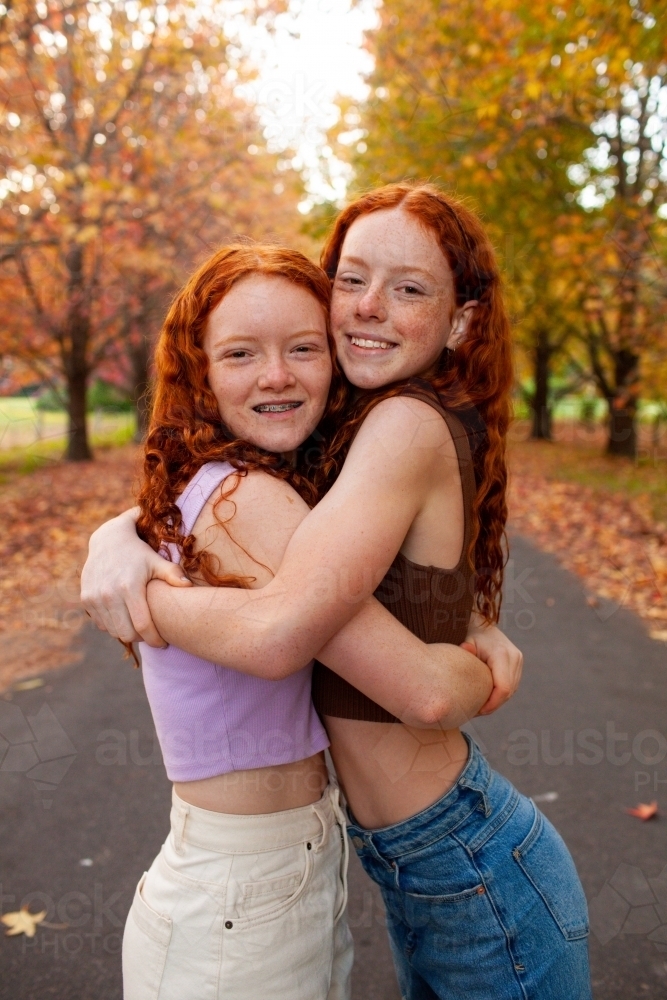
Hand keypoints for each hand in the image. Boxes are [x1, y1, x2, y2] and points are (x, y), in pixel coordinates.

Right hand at [80, 508, 191, 646]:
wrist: (108, 539)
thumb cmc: (139, 552)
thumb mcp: (157, 560)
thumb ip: (173, 574)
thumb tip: (189, 586)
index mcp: (129, 587)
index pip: (143, 626)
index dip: (154, 640)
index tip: (163, 643)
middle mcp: (108, 594)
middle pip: (127, 634)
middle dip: (141, 638)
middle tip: (151, 634)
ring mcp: (94, 598)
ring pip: (113, 631)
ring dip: (127, 632)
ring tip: (139, 625)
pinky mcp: (86, 599)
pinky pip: (101, 624)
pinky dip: (113, 625)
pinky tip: (124, 616)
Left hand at [461, 618, 522, 715]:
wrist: (483, 625)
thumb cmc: (471, 634)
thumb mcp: (466, 641)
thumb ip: (465, 649)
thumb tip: (465, 650)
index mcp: (502, 654)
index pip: (503, 688)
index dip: (492, 704)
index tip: (478, 711)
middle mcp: (514, 657)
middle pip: (508, 692)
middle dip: (493, 705)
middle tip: (476, 712)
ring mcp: (518, 661)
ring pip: (512, 690)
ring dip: (498, 701)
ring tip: (481, 706)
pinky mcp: (518, 664)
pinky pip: (512, 685)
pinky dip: (501, 694)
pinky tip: (488, 697)